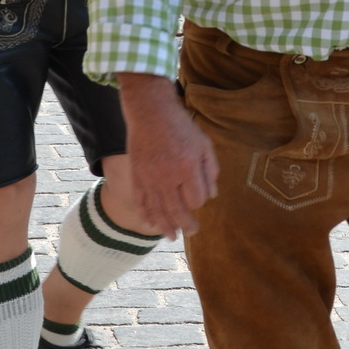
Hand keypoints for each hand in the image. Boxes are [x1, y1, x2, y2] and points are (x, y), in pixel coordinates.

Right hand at [119, 75, 218, 238]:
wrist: (150, 111)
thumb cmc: (181, 127)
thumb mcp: (204, 144)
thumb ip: (211, 171)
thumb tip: (211, 196)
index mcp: (187, 167)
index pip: (197, 199)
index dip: (200, 202)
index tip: (200, 197)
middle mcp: (167, 176)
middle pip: (177, 210)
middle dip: (186, 224)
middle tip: (192, 232)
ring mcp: (149, 177)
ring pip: (157, 210)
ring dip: (165, 226)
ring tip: (171, 236)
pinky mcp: (136, 175)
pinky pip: (140, 201)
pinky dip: (146, 214)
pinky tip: (151, 224)